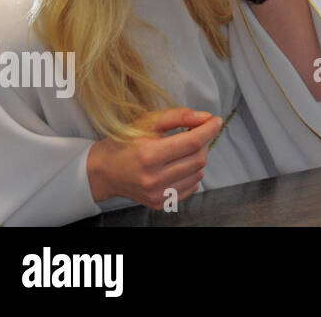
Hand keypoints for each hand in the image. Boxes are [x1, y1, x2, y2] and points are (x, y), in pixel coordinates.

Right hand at [86, 108, 221, 207]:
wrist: (104, 171)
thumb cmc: (126, 143)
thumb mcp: (148, 122)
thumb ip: (178, 116)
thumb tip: (206, 117)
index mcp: (149, 155)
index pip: (192, 142)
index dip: (209, 129)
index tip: (216, 121)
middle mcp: (154, 178)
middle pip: (198, 158)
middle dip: (203, 142)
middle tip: (196, 132)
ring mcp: (157, 194)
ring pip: (198, 173)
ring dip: (198, 158)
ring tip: (184, 149)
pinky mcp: (160, 203)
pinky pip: (191, 187)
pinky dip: (192, 173)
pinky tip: (179, 165)